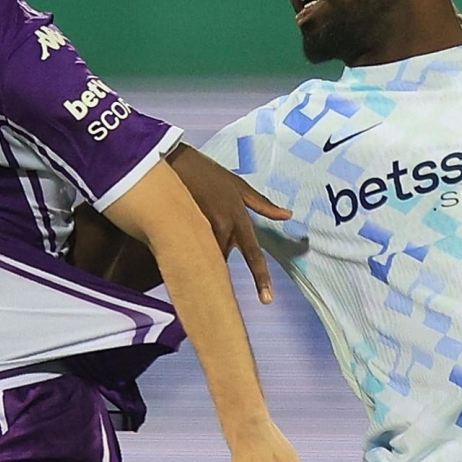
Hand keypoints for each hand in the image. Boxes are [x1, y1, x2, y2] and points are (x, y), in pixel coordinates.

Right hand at [171, 147, 292, 303]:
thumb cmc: (209, 173)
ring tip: (194, 222)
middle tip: (205, 232)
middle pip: (223, 259)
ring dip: (203, 249)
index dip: (261, 278)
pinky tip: (181, 231)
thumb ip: (263, 204)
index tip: (267, 300)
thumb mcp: (239, 185)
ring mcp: (201, 229)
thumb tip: (288, 215)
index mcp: (238, 218)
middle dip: (217, 256)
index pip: (253, 254)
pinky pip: (190, 250)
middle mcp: (222, 227)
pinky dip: (189, 245)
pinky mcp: (181, 231)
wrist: (174, 162)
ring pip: (207, 256)